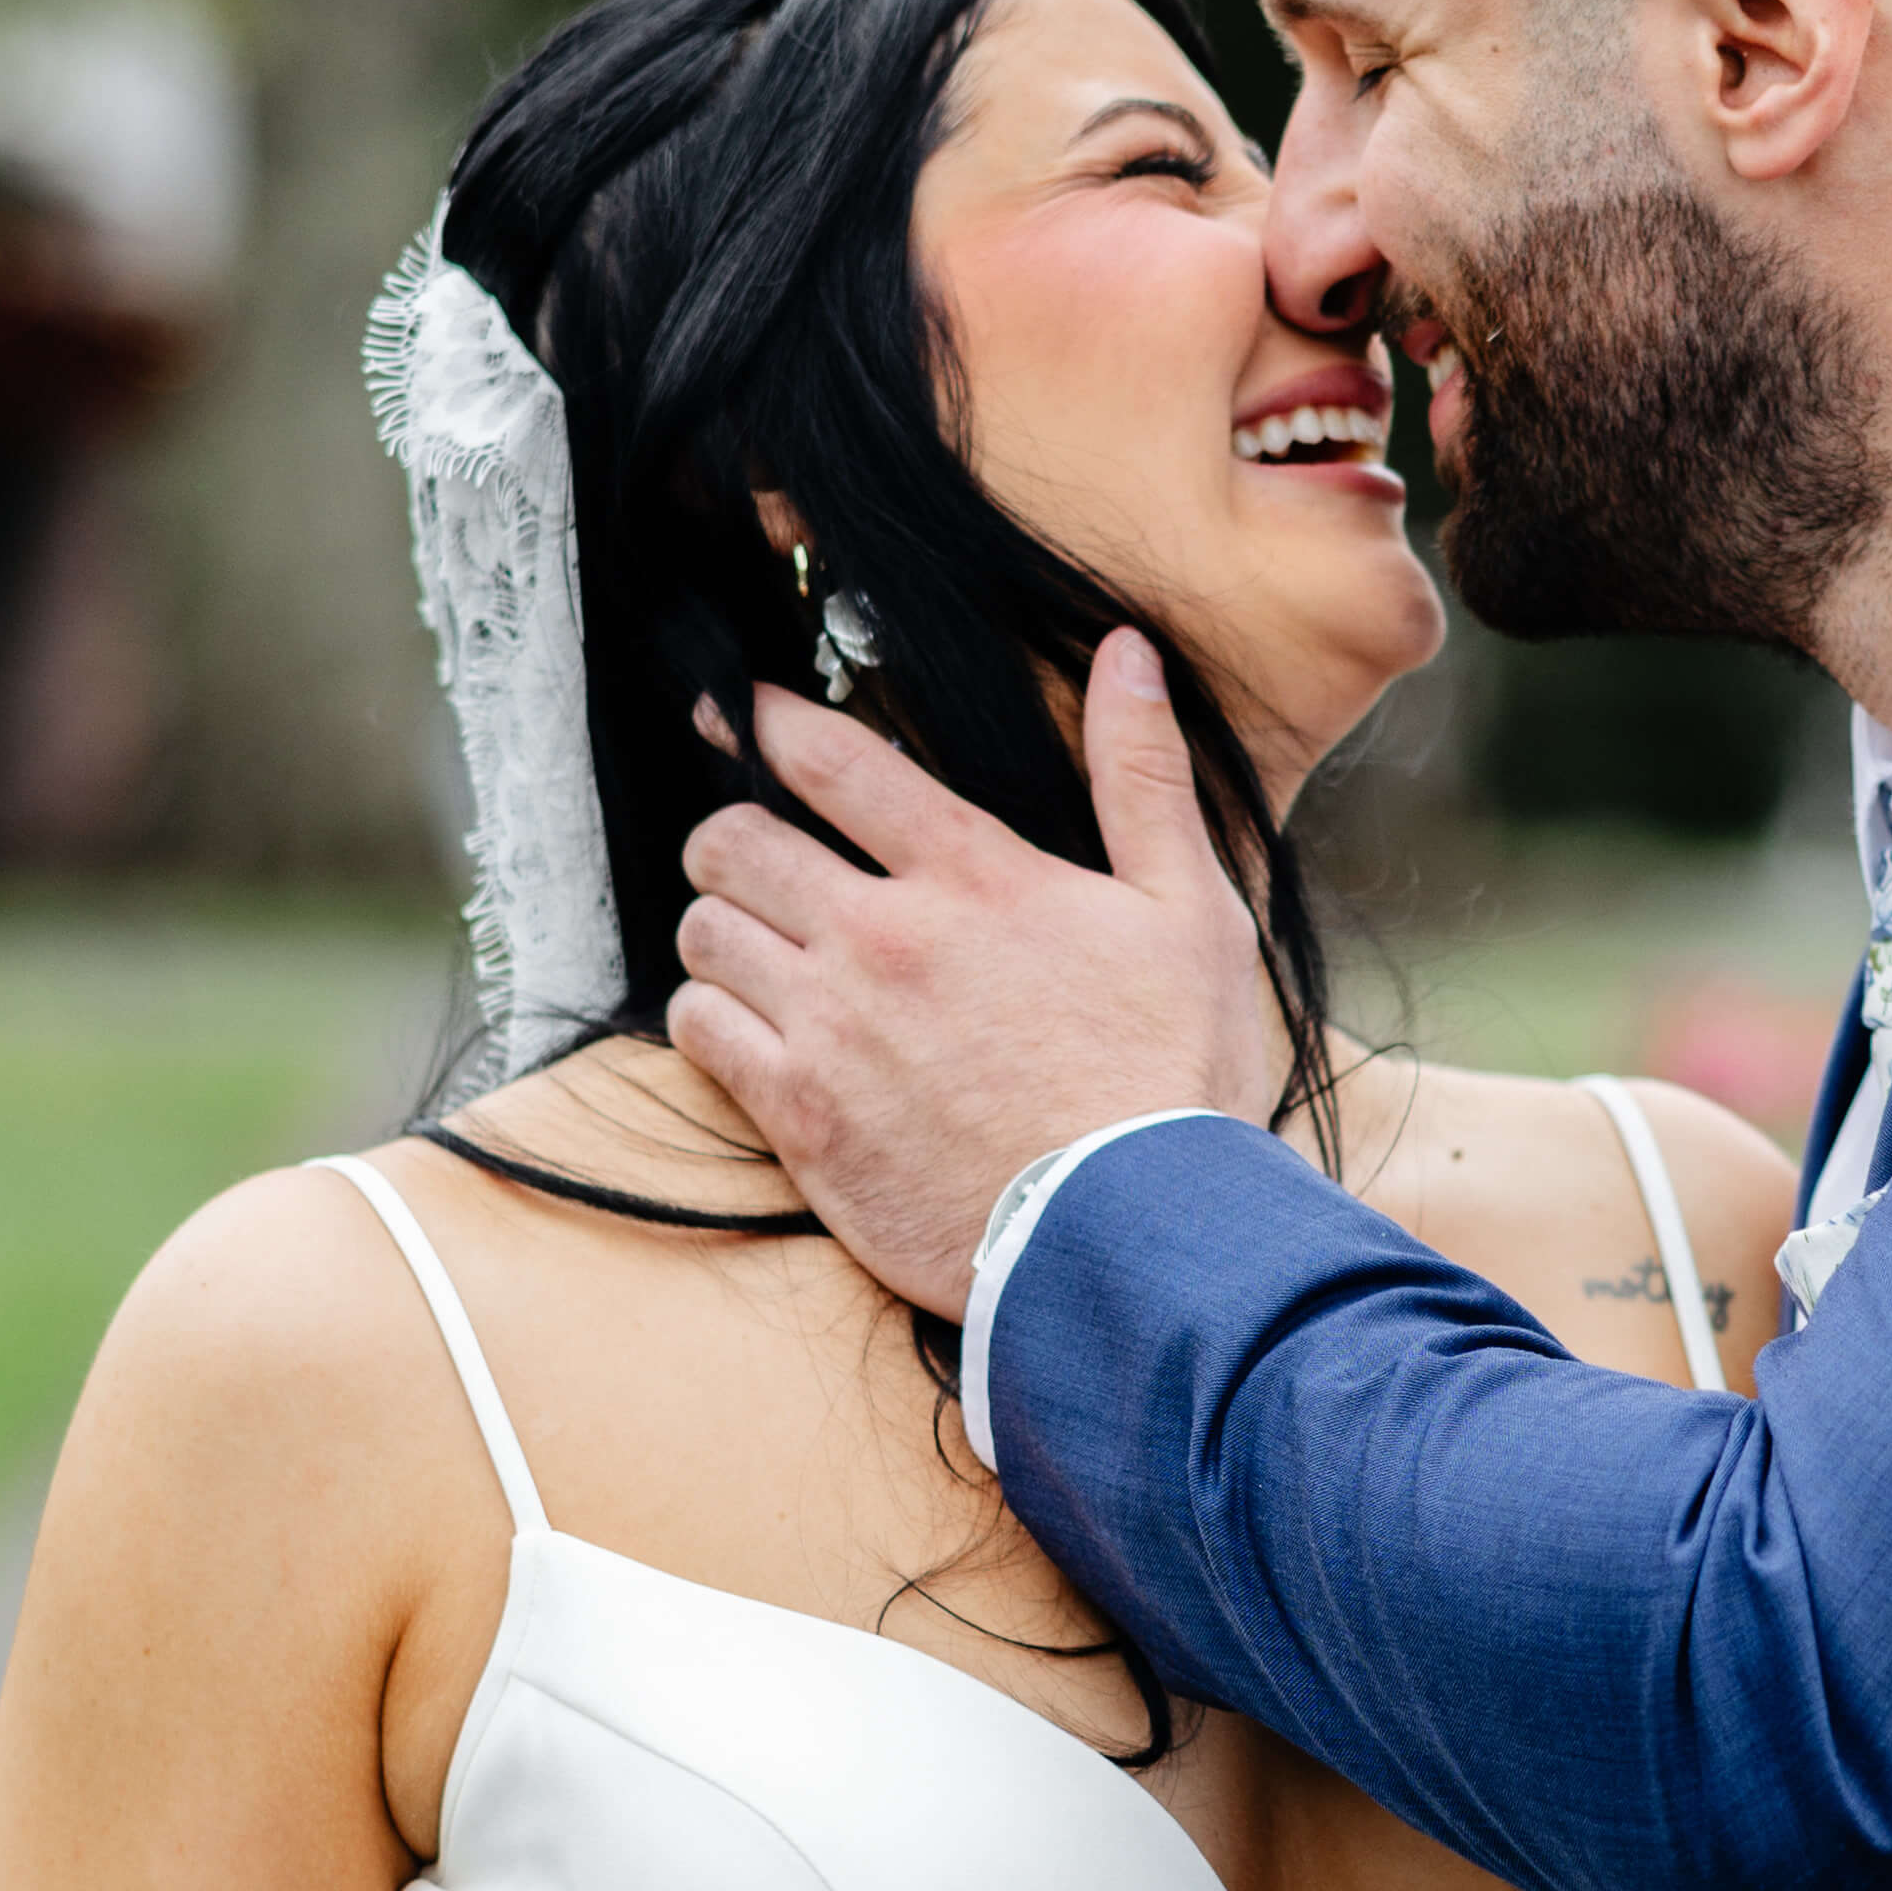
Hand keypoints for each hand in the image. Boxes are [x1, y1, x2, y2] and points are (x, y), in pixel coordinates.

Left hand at [669, 635, 1290, 1311]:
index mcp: (972, 875)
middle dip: (730, 829)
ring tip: (750, 943)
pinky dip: (708, 1019)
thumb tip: (1125, 653)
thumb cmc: (1172, 1077)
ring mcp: (832, 1030)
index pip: (830, 758)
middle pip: (734, 838)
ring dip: (719, 927)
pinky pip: (700, 1035)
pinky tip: (745, 1028)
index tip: (746, 713)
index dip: (769, 721)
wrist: (1135, 1237)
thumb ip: (1144, 775)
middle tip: (747, 846)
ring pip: (706, 933)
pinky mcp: (802, 1118)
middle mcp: (883, 938)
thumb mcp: (1191, 909)